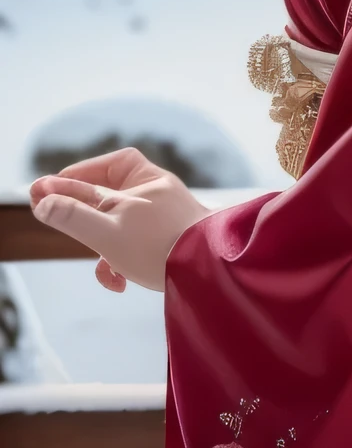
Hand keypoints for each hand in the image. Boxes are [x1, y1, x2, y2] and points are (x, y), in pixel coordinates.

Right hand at [28, 147, 211, 293]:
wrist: (211, 273)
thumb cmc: (160, 246)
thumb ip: (72, 216)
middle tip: (61, 223)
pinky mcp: (172, 242)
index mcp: (147, 180)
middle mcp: (158, 194)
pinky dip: (123, 262)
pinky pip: (139, 247)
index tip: (50, 190)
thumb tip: (43, 200)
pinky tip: (119, 282)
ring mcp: (166, 219)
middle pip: (111, 196)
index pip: (108, 165)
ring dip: (105, 249)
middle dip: (86, 218)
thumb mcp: (106, 231)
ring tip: (106, 269)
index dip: (77, 175)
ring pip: (122, 227)